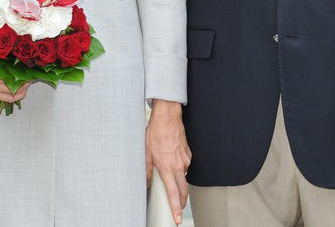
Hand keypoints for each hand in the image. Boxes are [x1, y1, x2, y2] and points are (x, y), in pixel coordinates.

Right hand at [0, 30, 28, 102]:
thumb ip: (5, 59)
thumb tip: (22, 59)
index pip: (15, 85)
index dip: (26, 81)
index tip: (32, 74)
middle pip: (16, 93)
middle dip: (26, 86)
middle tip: (31, 78)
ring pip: (11, 97)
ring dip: (20, 91)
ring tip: (26, 81)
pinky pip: (4, 97)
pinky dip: (13, 93)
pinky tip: (17, 84)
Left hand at [146, 99, 191, 224]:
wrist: (168, 117)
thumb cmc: (156, 132)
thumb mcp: (145, 153)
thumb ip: (147, 171)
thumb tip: (147, 183)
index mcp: (168, 167)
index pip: (173, 193)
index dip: (175, 208)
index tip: (177, 218)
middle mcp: (180, 165)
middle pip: (183, 191)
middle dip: (181, 202)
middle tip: (177, 210)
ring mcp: (186, 159)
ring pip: (184, 177)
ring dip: (179, 182)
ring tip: (170, 179)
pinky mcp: (189, 153)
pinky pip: (185, 166)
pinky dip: (180, 169)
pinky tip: (173, 163)